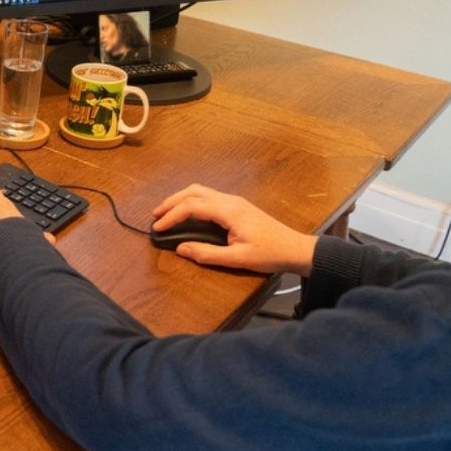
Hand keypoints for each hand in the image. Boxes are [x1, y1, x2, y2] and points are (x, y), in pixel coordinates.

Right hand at [151, 183, 316, 274]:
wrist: (295, 248)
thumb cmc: (269, 254)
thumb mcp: (237, 259)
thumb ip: (206, 254)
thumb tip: (180, 248)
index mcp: (229, 211)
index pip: (192, 206)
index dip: (171, 216)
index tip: (158, 228)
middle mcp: (230, 200)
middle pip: (193, 191)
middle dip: (171, 201)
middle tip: (155, 216)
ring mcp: (235, 201)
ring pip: (201, 191)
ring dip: (181, 199)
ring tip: (167, 213)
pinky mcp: (238, 205)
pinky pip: (209, 196)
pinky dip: (192, 201)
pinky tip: (187, 213)